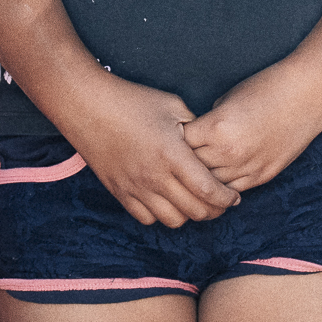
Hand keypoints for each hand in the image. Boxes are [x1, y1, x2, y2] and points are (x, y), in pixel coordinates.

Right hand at [56, 74, 240, 225]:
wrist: (87, 106)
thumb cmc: (131, 100)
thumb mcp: (172, 105)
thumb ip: (195, 127)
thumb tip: (210, 142)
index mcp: (173, 154)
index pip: (209, 190)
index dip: (227, 198)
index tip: (234, 197)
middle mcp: (155, 177)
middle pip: (195, 211)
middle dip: (215, 210)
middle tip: (220, 202)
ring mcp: (135, 187)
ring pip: (173, 220)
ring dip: (189, 215)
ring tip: (195, 203)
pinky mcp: (119, 192)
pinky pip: (147, 219)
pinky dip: (162, 216)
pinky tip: (167, 202)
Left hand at [184, 68, 321, 193]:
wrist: (306, 94)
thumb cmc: (265, 88)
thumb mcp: (226, 100)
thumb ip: (209, 122)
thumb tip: (196, 137)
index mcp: (216, 128)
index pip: (180, 145)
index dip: (174, 141)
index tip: (172, 139)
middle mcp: (229, 152)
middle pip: (191, 168)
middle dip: (183, 163)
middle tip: (177, 160)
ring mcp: (247, 167)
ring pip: (210, 185)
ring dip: (202, 178)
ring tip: (193, 173)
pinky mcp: (262, 175)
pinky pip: (232, 190)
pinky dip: (222, 186)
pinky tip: (215, 180)